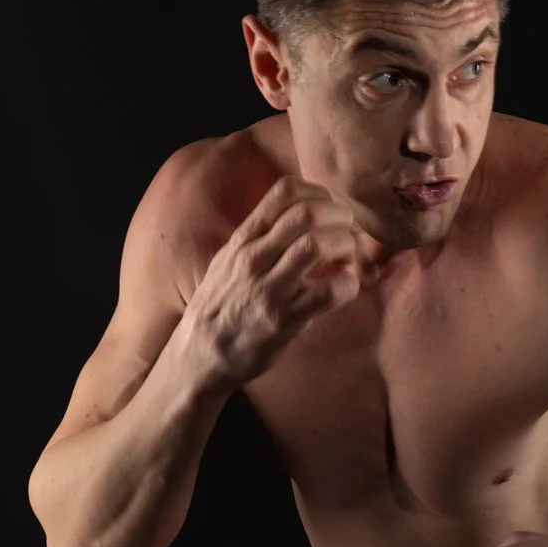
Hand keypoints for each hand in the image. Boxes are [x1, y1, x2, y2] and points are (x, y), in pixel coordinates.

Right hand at [184, 175, 359, 388]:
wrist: (199, 354)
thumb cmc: (221, 305)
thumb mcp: (229, 259)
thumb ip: (261, 237)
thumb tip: (302, 216)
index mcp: (244, 238)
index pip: (285, 191)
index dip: (320, 193)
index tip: (330, 210)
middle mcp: (254, 257)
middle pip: (308, 213)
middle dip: (340, 218)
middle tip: (347, 233)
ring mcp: (268, 288)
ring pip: (318, 245)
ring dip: (346, 246)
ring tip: (347, 259)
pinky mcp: (284, 319)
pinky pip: (329, 291)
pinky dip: (348, 283)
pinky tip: (345, 287)